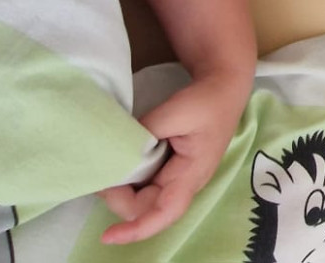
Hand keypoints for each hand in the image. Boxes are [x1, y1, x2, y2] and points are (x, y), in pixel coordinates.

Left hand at [98, 69, 250, 244]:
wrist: (223, 88)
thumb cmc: (207, 101)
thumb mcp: (177, 111)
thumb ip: (147, 130)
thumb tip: (118, 147)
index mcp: (191, 174)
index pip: (165, 212)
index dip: (137, 229)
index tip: (108, 235)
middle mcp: (182, 183)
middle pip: (145, 207)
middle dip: (118, 197)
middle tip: (100, 171)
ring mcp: (175, 177)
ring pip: (141, 197)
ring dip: (120, 187)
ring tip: (105, 164)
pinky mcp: (169, 168)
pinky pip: (144, 182)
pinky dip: (127, 176)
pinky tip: (118, 159)